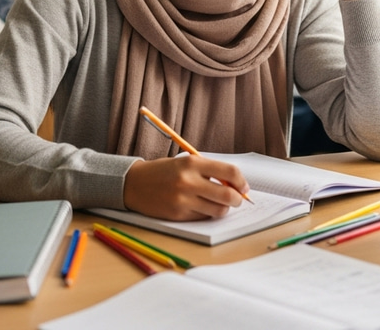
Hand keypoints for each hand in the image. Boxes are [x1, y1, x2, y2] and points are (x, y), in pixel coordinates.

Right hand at [123, 156, 247, 220]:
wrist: (134, 183)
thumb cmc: (164, 171)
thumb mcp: (186, 162)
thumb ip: (209, 171)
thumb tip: (235, 185)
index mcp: (193, 163)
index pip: (229, 172)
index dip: (242, 181)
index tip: (244, 187)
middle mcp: (188, 181)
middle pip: (228, 195)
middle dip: (238, 199)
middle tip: (238, 199)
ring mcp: (183, 200)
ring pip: (218, 210)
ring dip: (223, 209)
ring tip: (219, 203)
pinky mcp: (178, 215)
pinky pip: (203, 218)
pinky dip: (208, 214)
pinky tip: (202, 207)